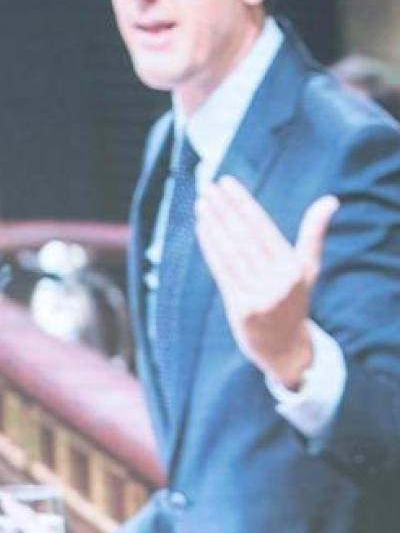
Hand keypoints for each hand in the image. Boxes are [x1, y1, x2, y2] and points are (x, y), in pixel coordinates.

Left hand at [195, 177, 337, 387]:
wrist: (285, 349)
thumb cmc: (294, 301)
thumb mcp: (308, 269)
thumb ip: (314, 234)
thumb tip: (329, 201)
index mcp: (294, 268)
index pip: (263, 227)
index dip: (242, 203)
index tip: (227, 183)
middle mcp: (278, 282)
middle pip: (244, 237)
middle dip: (224, 209)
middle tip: (207, 186)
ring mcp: (259, 297)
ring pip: (230, 253)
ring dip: (213, 226)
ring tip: (202, 203)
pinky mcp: (241, 311)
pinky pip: (222, 272)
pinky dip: (210, 249)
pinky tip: (202, 229)